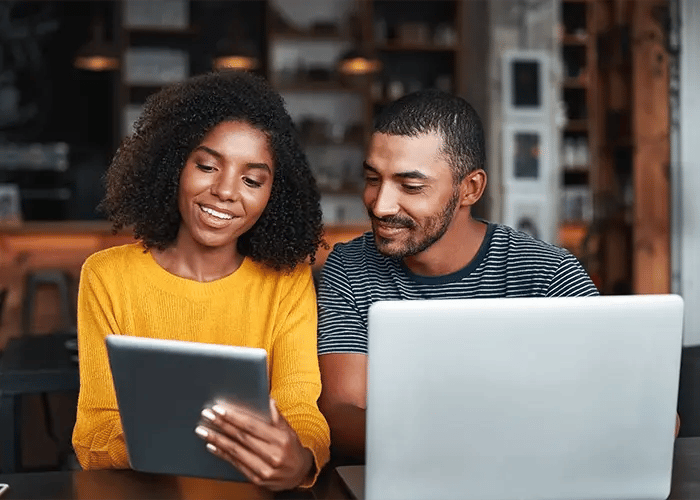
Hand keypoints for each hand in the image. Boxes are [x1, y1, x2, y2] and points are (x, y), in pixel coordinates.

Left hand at [195, 399, 313, 490]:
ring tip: (203, 430)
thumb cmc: (292, 448)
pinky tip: (212, 446)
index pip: (252, 426)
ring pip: (236, 452)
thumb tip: (269, 400)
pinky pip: (236, 464)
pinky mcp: (257, 479)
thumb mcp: (289, 430)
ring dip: (217, 440)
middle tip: (206, 415)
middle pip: (241, 438)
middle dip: (221, 425)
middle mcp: (273, 455)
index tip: (219, 410)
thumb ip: (277, 416)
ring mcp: (264, 469)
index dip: (234, 417)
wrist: (299, 474)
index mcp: (280, 439)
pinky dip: (222, 454)